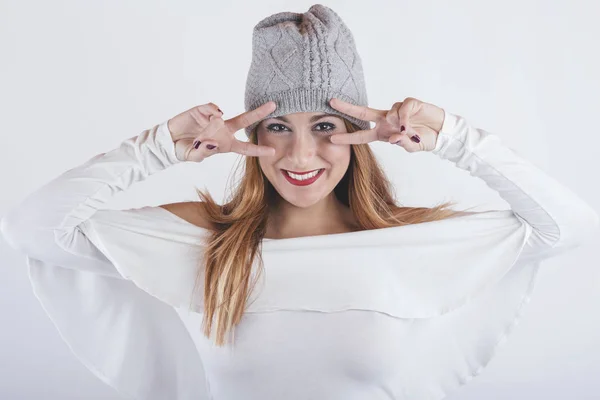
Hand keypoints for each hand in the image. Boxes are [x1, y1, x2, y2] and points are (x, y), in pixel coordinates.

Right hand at [168, 101, 276, 161]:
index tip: (272, 151)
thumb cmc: (184, 150)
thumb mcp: (195, 156)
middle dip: (259, 114)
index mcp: (225, 144)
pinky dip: (213, 110)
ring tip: (206, 129)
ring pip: (226, 115)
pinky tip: (210, 115)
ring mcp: (214, 119)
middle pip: (245, 122)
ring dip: (218, 121)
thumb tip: (212, 141)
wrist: (168, 140)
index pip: (245, 147)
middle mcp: (223, 130)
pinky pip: (213, 108)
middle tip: (273, 105)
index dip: (258, 149)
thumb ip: (204, 152)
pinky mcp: (203, 110)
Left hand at [328, 97, 444, 151]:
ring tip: (410, 132)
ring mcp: (397, 111)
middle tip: (331, 102)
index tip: (332, 137)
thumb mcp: (411, 147)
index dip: (347, 137)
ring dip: (398, 124)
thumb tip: (393, 138)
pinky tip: (410, 126)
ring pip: (389, 113)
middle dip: (347, 107)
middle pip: (363, 112)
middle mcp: (386, 120)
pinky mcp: (410, 103)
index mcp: (383, 133)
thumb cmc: (424, 139)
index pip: (362, 135)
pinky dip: (405, 118)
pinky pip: (403, 109)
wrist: (442, 132)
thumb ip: (402, 143)